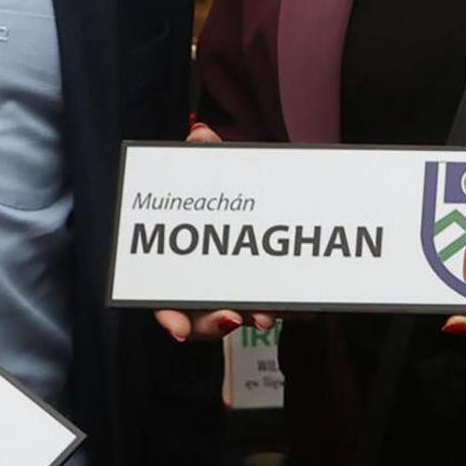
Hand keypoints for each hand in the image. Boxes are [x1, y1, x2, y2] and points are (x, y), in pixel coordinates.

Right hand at [151, 123, 277, 344]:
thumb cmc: (226, 190)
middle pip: (202, 320)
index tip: (177, 330)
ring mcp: (238, 292)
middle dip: (214, 324)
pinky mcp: (271, 291)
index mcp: (183, 265)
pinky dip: (283, 308)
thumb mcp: (214, 172)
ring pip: (239, 316)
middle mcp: (206, 287)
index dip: (168, 317)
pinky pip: (274, 307)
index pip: (166, 299)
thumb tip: (200, 136)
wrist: (263, 198)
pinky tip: (298, 306)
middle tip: (232, 316)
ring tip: (265, 315)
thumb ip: (204, 157)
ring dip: (252, 316)